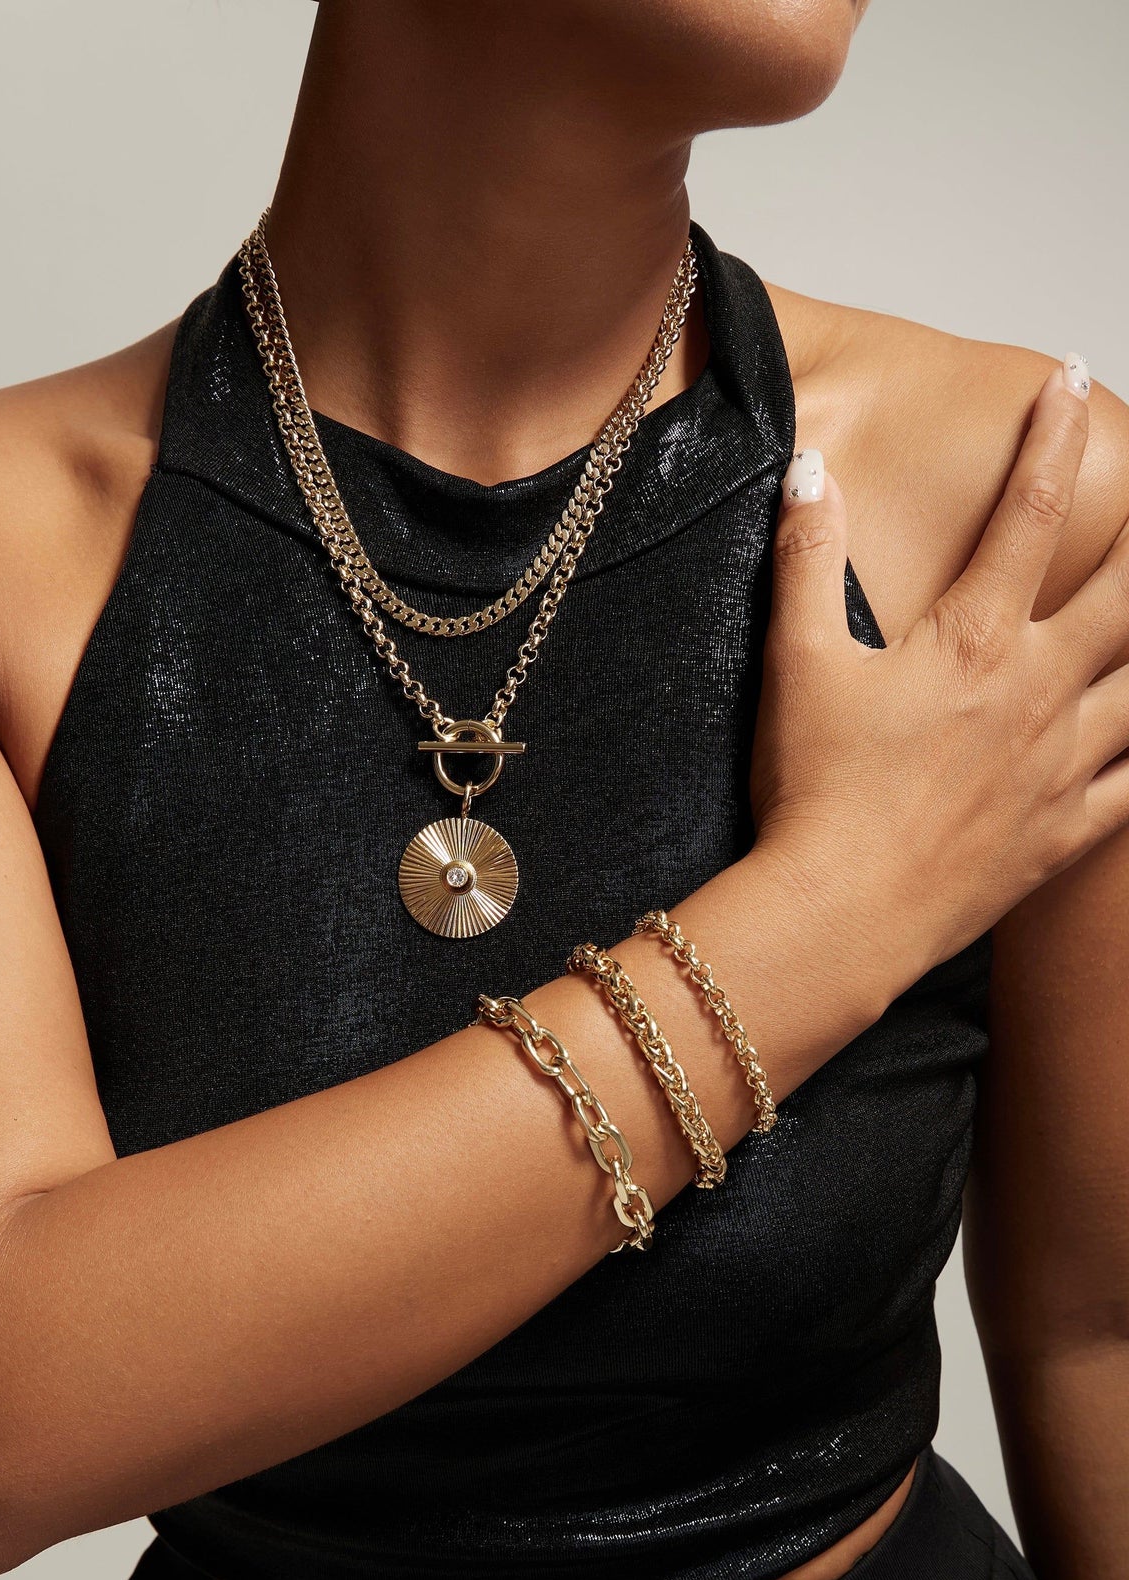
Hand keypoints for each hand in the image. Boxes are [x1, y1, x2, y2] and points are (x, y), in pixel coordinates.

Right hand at [750, 358, 1128, 976]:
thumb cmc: (813, 791)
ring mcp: (1062, 763)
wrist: (839, 913)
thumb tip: (812, 471)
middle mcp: (1038, 690)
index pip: (1030, 510)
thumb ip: (808, 558)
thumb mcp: (797, 663)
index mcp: (975, 639)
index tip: (1069, 379)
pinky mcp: (1064, 830)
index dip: (1052, 436)